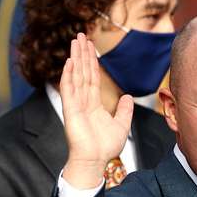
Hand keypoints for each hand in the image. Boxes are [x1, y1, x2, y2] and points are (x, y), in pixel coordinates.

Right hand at [60, 33, 133, 187]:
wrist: (95, 161)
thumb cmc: (105, 147)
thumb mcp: (122, 125)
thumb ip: (125, 110)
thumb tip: (128, 96)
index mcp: (93, 104)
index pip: (92, 77)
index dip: (92, 61)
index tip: (91, 46)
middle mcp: (83, 101)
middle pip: (82, 72)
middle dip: (82, 54)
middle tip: (80, 35)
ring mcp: (76, 105)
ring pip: (75, 76)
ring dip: (75, 58)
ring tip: (75, 42)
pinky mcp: (70, 111)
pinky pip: (69, 90)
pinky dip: (68, 76)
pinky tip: (69, 63)